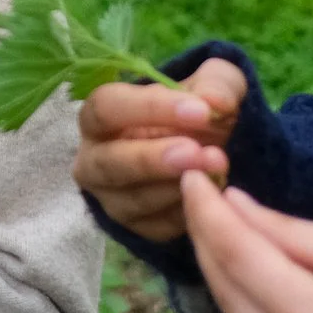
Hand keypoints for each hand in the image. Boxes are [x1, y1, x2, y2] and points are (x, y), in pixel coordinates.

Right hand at [73, 57, 245, 240]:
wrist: (204, 149)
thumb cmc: (194, 111)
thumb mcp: (212, 84)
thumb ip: (216, 84)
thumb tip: (216, 103)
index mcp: (99, 115)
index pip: (107, 107)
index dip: (149, 109)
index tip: (199, 111)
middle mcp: (94, 159)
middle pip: (111, 162)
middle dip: (154, 159)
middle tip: (197, 153)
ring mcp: (111, 197)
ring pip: (132, 200)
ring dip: (176, 187)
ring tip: (218, 171)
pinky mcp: (135, 227)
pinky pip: (155, 227)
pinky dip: (185, 213)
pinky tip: (213, 195)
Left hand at [181, 171, 312, 312]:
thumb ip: (299, 235)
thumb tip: (235, 203)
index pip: (240, 256)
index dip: (209, 212)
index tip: (193, 174)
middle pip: (227, 287)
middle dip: (205, 234)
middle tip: (196, 188)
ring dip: (216, 266)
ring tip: (214, 219)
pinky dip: (238, 298)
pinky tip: (240, 269)